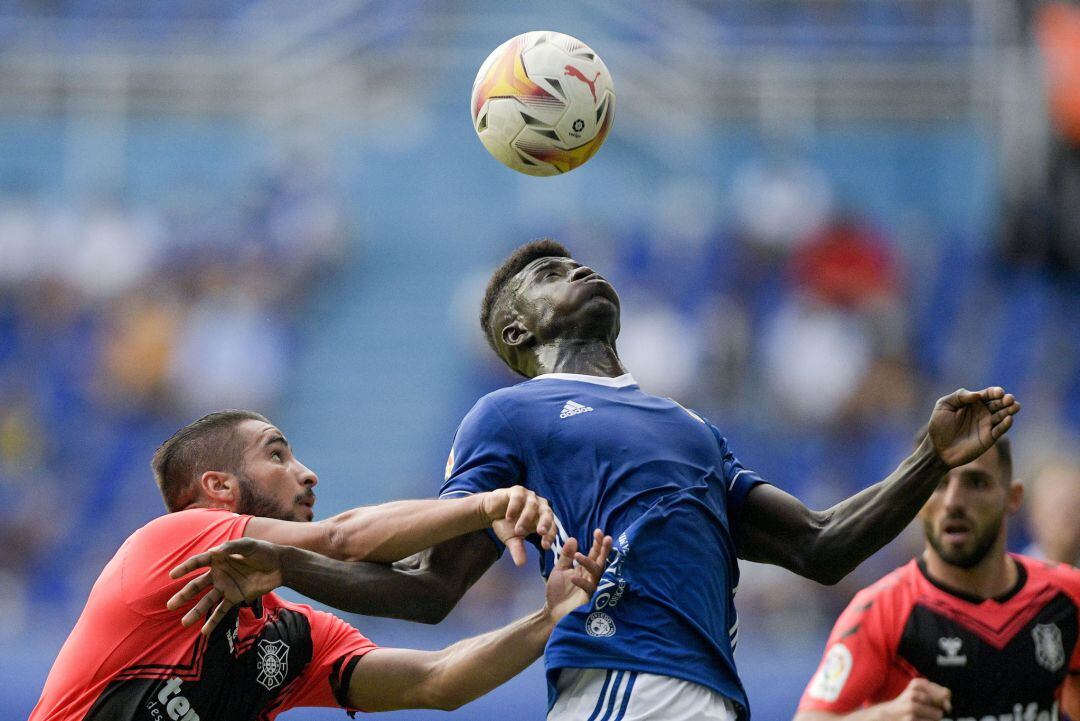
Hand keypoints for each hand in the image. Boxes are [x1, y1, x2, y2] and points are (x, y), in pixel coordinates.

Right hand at [165, 537, 286, 635]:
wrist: (280, 566)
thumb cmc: (263, 551)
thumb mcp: (248, 545)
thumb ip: (232, 547)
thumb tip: (215, 551)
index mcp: (219, 558)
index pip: (198, 563)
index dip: (185, 568)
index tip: (173, 575)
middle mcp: (218, 574)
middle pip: (197, 585)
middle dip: (184, 595)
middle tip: (170, 605)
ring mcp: (226, 587)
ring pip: (207, 601)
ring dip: (196, 612)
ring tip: (184, 623)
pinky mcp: (235, 598)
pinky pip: (222, 611)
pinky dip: (213, 621)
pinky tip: (204, 631)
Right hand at [482, 486, 555, 566]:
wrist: (491, 512)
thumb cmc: (506, 525)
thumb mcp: (512, 540)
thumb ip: (518, 550)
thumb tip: (521, 564)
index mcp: (542, 518)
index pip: (552, 526)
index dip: (550, 536)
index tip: (545, 546)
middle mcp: (539, 506)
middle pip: (547, 513)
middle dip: (545, 523)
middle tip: (540, 533)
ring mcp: (529, 497)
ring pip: (532, 505)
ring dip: (526, 518)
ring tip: (518, 531)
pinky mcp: (517, 491)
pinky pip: (519, 497)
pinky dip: (515, 507)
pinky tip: (509, 517)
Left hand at [543, 529, 612, 623]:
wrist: (552, 613)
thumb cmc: (558, 592)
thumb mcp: (560, 570)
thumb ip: (566, 556)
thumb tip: (573, 538)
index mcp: (585, 569)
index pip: (594, 554)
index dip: (598, 543)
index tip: (598, 531)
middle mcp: (591, 577)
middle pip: (601, 561)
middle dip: (604, 550)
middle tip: (607, 537)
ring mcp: (591, 588)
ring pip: (596, 574)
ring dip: (589, 564)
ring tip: (578, 556)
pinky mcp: (588, 600)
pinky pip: (589, 590)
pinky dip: (582, 583)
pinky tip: (573, 577)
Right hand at [880, 678, 950, 719]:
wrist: (889, 716)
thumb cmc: (910, 706)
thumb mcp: (922, 694)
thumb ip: (941, 696)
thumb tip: (948, 706)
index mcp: (917, 684)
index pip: (946, 693)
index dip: (943, 701)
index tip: (932, 703)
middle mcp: (913, 693)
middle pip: (943, 704)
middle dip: (937, 709)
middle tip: (922, 710)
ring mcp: (911, 707)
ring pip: (938, 715)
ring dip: (933, 718)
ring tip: (919, 717)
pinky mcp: (910, 719)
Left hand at [927, 387, 1019, 467]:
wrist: (937, 447)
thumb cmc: (939, 425)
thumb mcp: (944, 405)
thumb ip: (959, 396)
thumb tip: (977, 395)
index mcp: (973, 402)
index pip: (988, 394)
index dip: (995, 392)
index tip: (999, 392)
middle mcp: (982, 412)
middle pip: (998, 403)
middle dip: (1006, 400)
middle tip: (1009, 399)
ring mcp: (987, 425)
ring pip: (1002, 415)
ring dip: (1009, 410)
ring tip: (1015, 406)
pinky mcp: (989, 438)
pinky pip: (1000, 430)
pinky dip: (1005, 424)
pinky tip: (1009, 419)